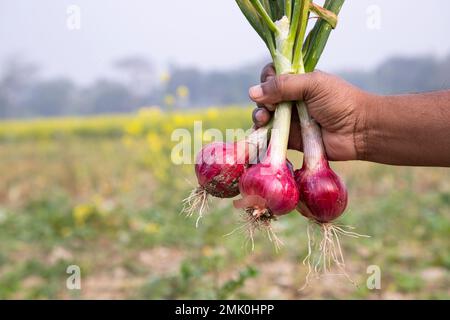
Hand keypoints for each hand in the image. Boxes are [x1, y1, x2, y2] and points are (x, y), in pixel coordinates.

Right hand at [249, 63, 369, 160]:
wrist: (359, 131)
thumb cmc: (340, 102)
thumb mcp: (312, 85)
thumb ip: (283, 85)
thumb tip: (252, 92)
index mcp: (299, 82)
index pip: (273, 76)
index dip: (267, 79)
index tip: (269, 84)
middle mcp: (292, 100)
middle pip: (265, 97)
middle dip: (261, 101)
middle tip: (269, 107)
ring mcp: (291, 120)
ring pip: (265, 117)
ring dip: (259, 117)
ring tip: (264, 119)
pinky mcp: (291, 139)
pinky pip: (272, 137)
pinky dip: (263, 136)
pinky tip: (260, 133)